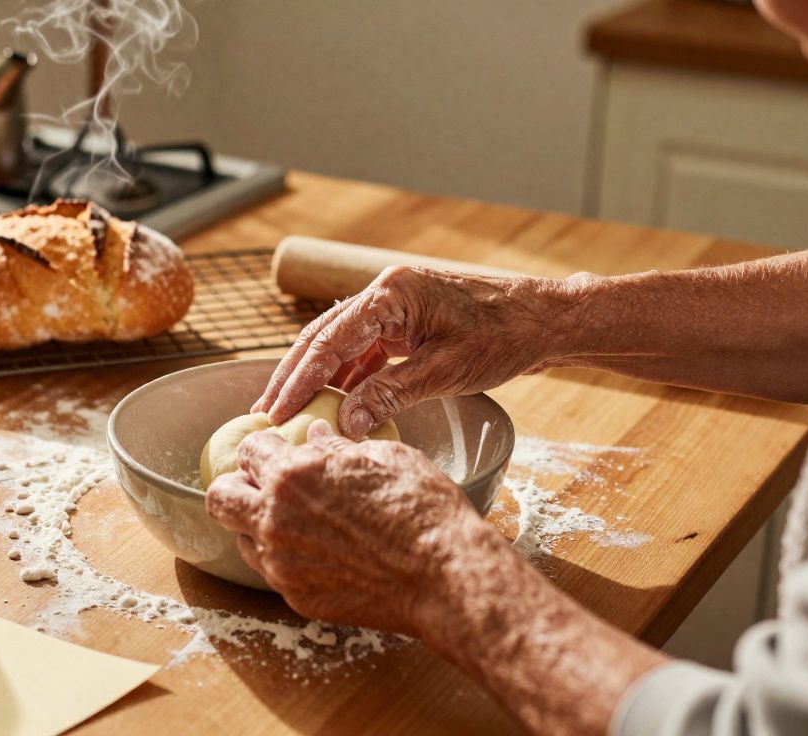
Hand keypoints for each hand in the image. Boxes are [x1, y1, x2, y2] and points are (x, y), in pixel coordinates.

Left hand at [204, 420, 488, 634]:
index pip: (248, 451)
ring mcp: (282, 563)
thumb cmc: (421, 508)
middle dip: (235, 486)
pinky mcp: (296, 596)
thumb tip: (317, 437)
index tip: (276, 453)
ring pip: (243, 538)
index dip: (263, 449)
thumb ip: (338, 448)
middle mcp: (275, 518)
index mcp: (293, 474)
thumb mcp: (384, 458)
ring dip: (259, 525)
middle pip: (220, 497)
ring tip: (297, 523)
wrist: (443, 575)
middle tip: (262, 487)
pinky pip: (273, 571)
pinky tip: (320, 553)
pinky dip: (286, 558)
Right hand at [254, 266, 574, 436]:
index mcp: (392, 294)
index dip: (299, 378)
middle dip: (292, 377)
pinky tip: (328, 406)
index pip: (331, 338)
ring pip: (338, 345)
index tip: (276, 410)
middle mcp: (385, 295)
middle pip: (323, 337)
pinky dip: (343, 380)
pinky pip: (362, 352)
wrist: (543, 321)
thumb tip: (346, 423)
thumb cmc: (504, 337)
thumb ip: (392, 393)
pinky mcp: (402, 325)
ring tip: (286, 415)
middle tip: (264, 415)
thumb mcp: (446, 371)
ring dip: (314, 380)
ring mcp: (393, 309)